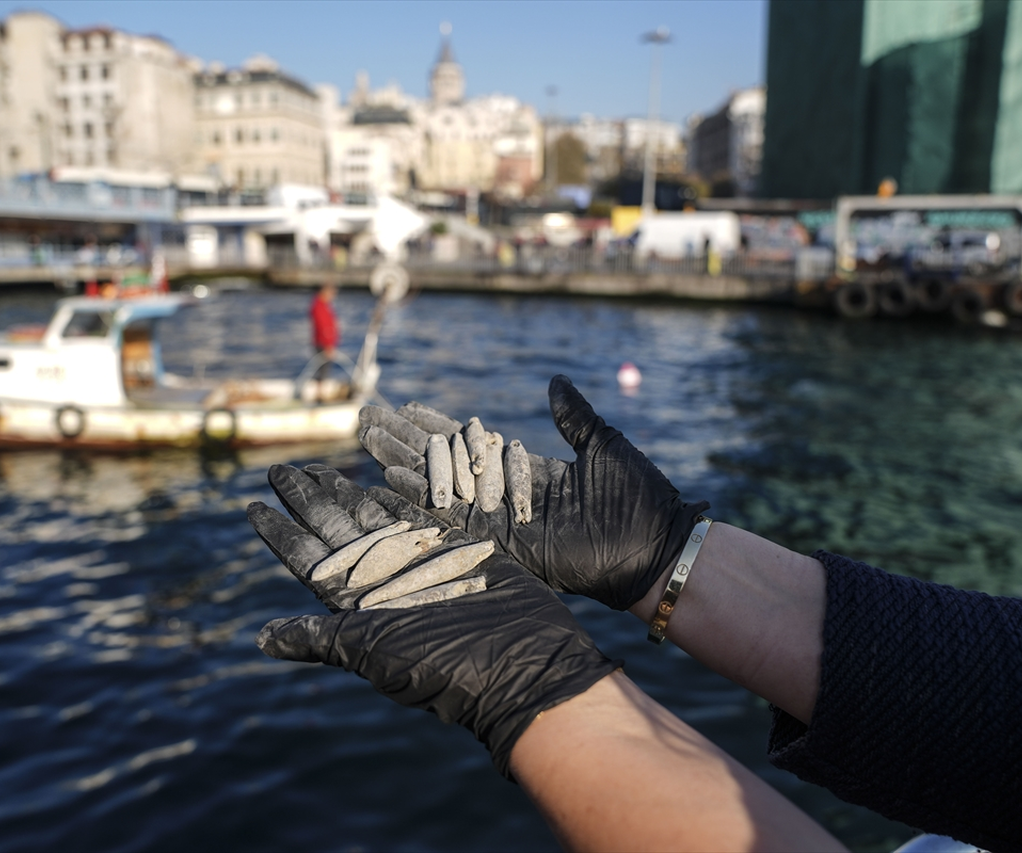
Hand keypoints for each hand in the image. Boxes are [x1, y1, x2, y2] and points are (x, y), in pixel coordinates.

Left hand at [248, 464, 620, 776]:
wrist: (522, 663)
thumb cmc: (446, 665)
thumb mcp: (374, 651)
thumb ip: (320, 637)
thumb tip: (260, 639)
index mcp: (358, 608)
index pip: (308, 561)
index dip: (280, 533)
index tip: (252, 506)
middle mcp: (385, 584)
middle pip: (336, 532)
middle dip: (309, 501)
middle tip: (282, 470)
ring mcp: (422, 566)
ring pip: (374, 521)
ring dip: (346, 494)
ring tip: (318, 468)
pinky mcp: (459, 553)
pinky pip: (421, 518)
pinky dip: (399, 499)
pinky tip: (379, 478)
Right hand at [358, 375, 709, 610]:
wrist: (654, 546)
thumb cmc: (638, 497)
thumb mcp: (602, 443)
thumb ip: (573, 415)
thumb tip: (556, 380)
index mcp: (527, 472)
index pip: (470, 443)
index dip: (436, 424)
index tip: (405, 404)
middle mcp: (504, 496)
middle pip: (443, 462)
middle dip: (404, 440)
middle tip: (366, 417)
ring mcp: (499, 520)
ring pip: (439, 485)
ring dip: (401, 461)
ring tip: (368, 438)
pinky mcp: (501, 541)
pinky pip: (451, 516)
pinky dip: (422, 496)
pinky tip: (390, 476)